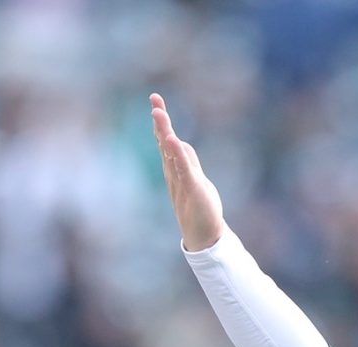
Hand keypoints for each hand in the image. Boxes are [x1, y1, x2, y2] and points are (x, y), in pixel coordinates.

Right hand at [149, 92, 226, 251]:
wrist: (203, 236)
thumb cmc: (199, 208)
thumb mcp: (194, 179)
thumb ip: (187, 161)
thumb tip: (178, 142)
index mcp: (176, 168)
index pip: (168, 140)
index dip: (162, 121)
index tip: (155, 100)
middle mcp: (175, 172)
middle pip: (165, 142)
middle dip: (160, 121)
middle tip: (155, 99)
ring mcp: (181, 180)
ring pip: (171, 153)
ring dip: (165, 132)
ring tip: (159, 113)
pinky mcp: (192, 190)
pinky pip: (183, 169)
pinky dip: (177, 155)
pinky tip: (172, 140)